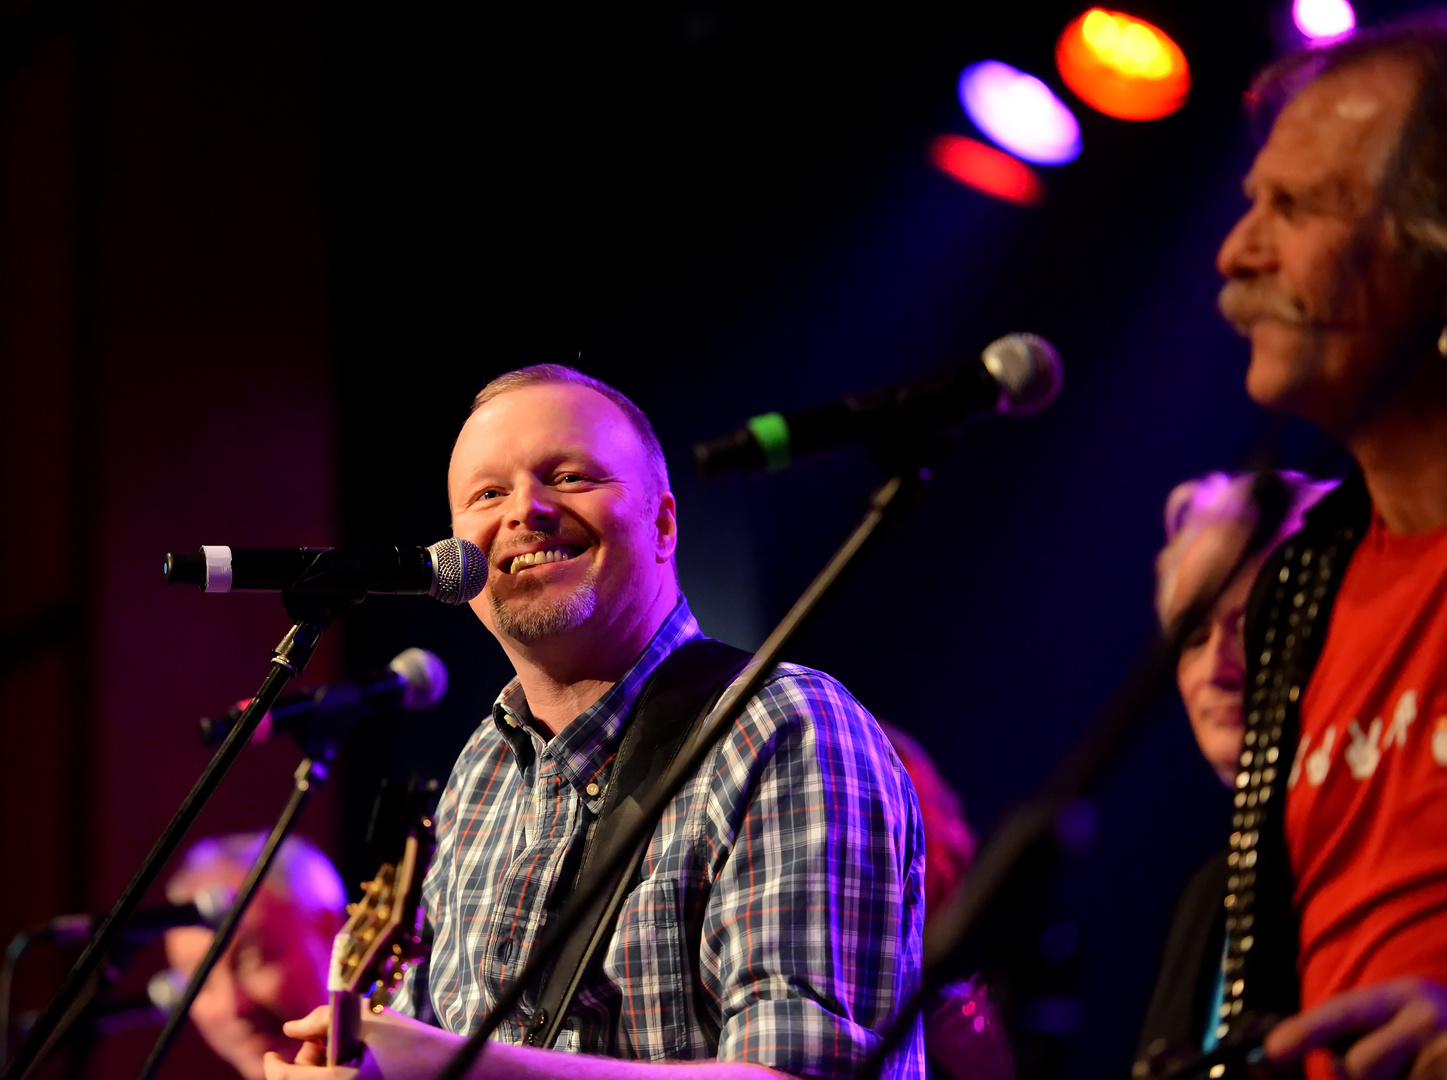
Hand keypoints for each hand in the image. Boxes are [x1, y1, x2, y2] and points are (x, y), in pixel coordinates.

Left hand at [262, 1004, 467, 1079]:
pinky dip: (334, 1073)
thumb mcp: (368, 1020)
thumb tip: (290, 1028)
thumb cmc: (411, 1043)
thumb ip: (323, 1018)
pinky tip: (351, 1058)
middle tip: (321, 1039)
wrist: (453, 1068)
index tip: (270, 1054)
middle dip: (302, 1063)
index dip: (272, 1067)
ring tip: (342, 1046)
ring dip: (319, 1068)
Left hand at [1265, 979, 1446, 1079]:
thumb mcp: (1396, 1021)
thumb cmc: (1431, 1039)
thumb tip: (1304, 1053)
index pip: (1343, 1011)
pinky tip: (1429, 1077)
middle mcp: (1429, 1016)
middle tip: (1396, 1065)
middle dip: (1362, 1077)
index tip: (1272, 1050)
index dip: (1305, 1031)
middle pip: (1360, 1065)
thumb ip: (1350, 1031)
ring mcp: (1446, 1051)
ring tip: (1420, 1072)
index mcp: (1406, 994)